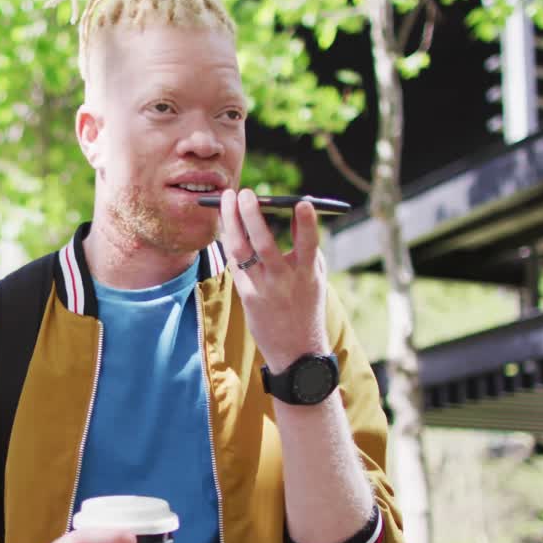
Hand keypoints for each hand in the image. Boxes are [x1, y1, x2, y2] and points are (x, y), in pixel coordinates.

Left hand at [218, 189, 328, 369]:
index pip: (308, 245)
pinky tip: (227, 222)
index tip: (302, 201)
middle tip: (246, 192)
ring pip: (241, 250)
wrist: (296, 350)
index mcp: (307, 275)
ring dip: (232, 222)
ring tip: (230, 198)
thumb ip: (307, 249)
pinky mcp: (246, 295)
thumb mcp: (315, 277)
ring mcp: (261, 289)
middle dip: (252, 215)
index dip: (306, 224)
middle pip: (263, 244)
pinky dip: (230, 239)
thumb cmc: (307, 305)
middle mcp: (283, 282)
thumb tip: (294, 213)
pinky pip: (235, 261)